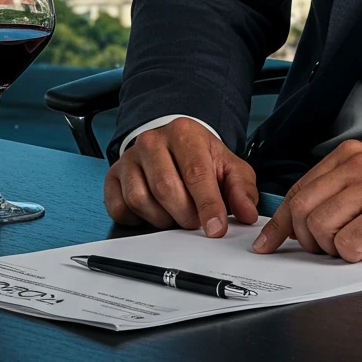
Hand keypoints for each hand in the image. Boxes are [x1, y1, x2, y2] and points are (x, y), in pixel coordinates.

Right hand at [103, 118, 257, 236]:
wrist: (174, 145)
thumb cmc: (202, 158)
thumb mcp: (229, 168)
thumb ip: (242, 189)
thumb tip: (248, 214)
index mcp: (184, 132)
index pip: (195, 172)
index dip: (208, 205)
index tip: (216, 229)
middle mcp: (152, 141)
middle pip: (166, 188)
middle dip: (185, 214)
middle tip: (196, 223)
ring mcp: (129, 158)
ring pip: (141, 200)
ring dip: (162, 219)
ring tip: (176, 215)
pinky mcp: (113, 176)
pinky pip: (119, 208)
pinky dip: (137, 220)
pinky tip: (153, 213)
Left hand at [251, 139, 361, 261]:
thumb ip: (335, 194)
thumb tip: (294, 222)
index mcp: (348, 155)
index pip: (299, 190)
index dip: (280, 223)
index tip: (268, 243)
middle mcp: (359, 164)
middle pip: (304, 209)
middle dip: (306, 239)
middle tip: (326, 250)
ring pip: (322, 227)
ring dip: (333, 249)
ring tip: (356, 245)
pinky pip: (349, 243)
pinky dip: (354, 254)